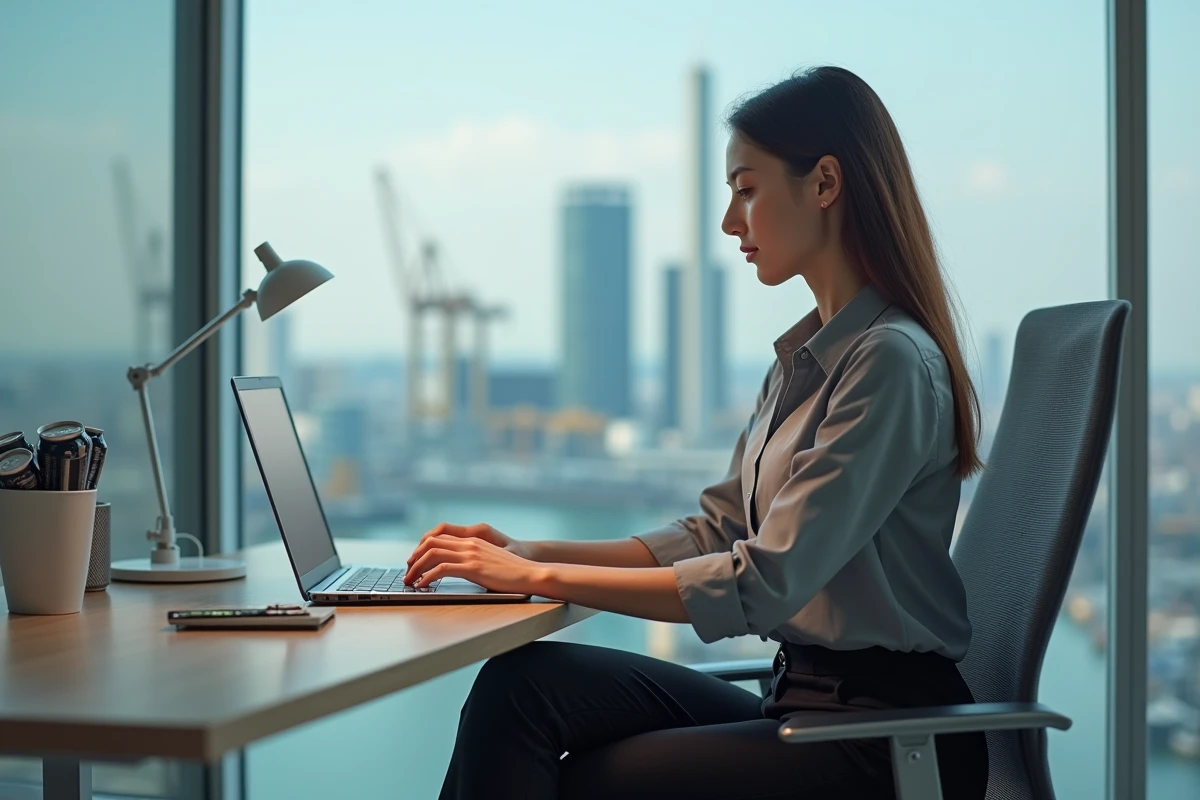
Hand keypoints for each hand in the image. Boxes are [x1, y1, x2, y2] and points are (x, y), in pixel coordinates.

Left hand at [404, 533, 544, 594]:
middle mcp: (469, 544)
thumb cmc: (514, 573)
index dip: (422, 548)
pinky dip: (427, 577)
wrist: (531, 574)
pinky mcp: (473, 568)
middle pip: (431, 543)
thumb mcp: (491, 562)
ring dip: (416, 568)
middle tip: (407, 572)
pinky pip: (441, 569)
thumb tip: (459, 572)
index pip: (439, 537)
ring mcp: (471, 554)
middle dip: (414, 557)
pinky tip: (422, 586)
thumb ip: (474, 562)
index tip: (415, 562)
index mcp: (473, 540)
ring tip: (409, 580)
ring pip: (432, 554)